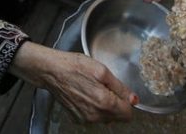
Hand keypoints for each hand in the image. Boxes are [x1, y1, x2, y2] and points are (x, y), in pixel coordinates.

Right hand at [9, 42, 137, 122]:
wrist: (52, 71)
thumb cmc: (75, 66)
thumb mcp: (102, 71)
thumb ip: (120, 87)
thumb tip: (133, 99)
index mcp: (105, 103)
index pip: (128, 114)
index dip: (126, 102)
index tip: (119, 92)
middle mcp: (96, 115)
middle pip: (117, 117)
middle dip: (115, 104)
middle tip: (103, 87)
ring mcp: (85, 119)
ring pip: (105, 118)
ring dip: (104, 106)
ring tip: (92, 89)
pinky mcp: (77, 119)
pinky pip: (93, 117)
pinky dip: (93, 108)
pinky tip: (85, 95)